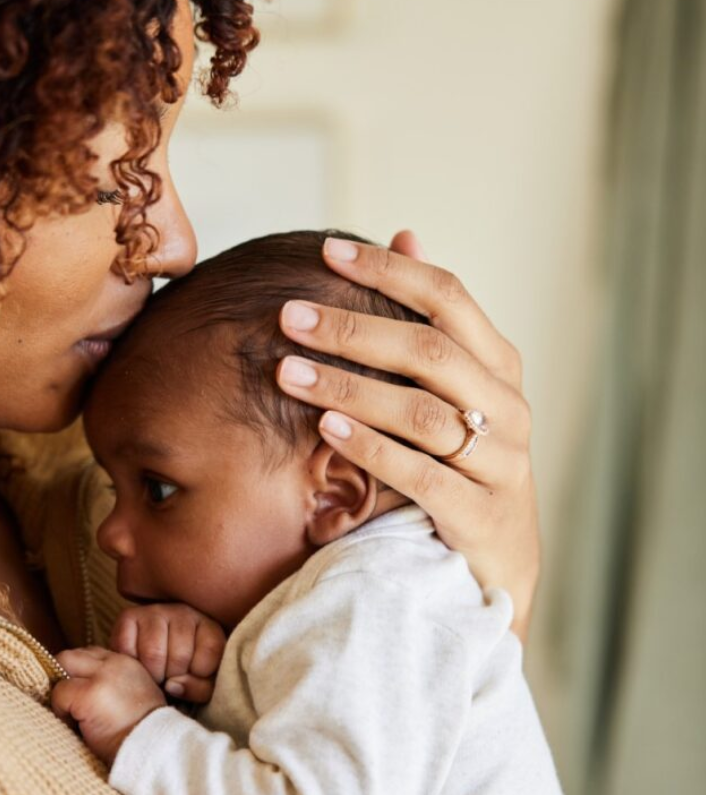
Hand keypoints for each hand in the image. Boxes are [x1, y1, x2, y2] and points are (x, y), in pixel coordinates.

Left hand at [52, 646, 165, 764]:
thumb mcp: (136, 695)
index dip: (80, 674)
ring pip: (63, 666)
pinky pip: (59, 693)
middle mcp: (115, 663)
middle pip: (72, 655)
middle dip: (64, 676)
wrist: (152, 751)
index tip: (81, 695)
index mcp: (128, 663)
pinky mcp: (88, 694)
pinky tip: (76, 726)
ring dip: (62, 691)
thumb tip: (84, 684)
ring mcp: (101, 676)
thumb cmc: (142, 732)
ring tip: (74, 715)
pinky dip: (60, 710)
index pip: (91, 654)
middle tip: (70, 703)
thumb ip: (114, 682)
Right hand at [110, 603, 226, 703]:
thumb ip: (200, 689)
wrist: (156, 659)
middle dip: (173, 677)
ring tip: (155, 673)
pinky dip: (131, 665)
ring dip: (152, 674)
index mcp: (209, 626)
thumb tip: (172, 685)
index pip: (210, 652)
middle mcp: (183, 612)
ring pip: (153, 653)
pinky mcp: (129, 616)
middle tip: (170, 677)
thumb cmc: (185, 674)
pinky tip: (138, 664)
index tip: (192, 677)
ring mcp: (155, 611)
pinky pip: (127, 648)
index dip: (200, 675)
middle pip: (180, 656)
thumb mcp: (204, 684)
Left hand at [276, 231, 538, 640]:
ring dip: (349, 387)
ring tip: (288, 371)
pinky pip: (420, 474)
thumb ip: (432, 320)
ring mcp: (499, 462)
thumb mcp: (457, 387)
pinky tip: (325, 427)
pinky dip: (371, 447)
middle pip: (429, 350)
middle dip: (353, 328)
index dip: (389, 270)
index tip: (327, 250)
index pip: (449, 297)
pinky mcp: (479, 514)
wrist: (499, 560)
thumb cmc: (464, 459)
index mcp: (499, 365)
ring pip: (421, 411)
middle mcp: (507, 405)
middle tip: (289, 316)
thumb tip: (406, 234)